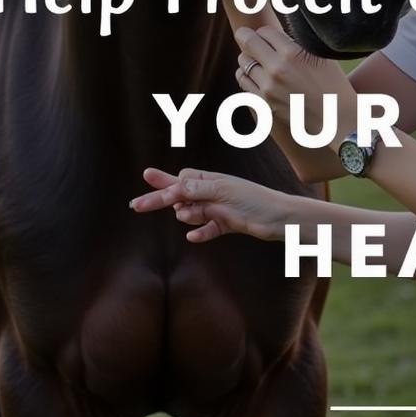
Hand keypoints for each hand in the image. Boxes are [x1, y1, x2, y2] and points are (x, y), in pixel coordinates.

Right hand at [129, 167, 291, 242]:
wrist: (280, 219)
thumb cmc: (254, 200)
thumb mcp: (223, 192)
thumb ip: (198, 190)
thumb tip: (175, 186)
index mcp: (211, 179)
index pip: (180, 180)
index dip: (162, 184)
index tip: (143, 185)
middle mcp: (212, 192)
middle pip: (180, 196)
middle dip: (159, 200)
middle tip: (135, 205)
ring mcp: (217, 209)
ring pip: (191, 214)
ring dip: (189, 217)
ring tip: (195, 215)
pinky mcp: (225, 224)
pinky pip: (206, 230)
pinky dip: (200, 233)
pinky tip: (194, 237)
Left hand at [235, 24, 354, 139]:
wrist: (338, 121)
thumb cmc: (334, 85)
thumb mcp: (322, 57)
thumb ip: (298, 43)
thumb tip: (279, 33)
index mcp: (293, 54)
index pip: (264, 31)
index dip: (266, 32)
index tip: (268, 35)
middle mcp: (277, 69)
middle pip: (247, 43)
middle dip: (247, 37)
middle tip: (247, 36)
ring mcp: (268, 89)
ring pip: (242, 63)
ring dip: (247, 57)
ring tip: (255, 58)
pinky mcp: (263, 105)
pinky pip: (244, 83)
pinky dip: (247, 75)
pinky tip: (256, 75)